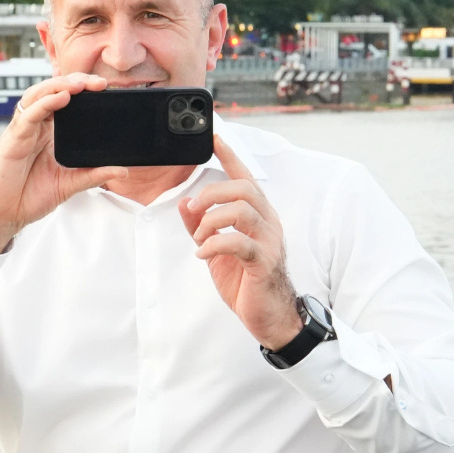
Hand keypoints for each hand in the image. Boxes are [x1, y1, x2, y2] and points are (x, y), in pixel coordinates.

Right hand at [0, 73, 127, 253]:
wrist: (2, 216)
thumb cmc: (28, 197)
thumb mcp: (69, 185)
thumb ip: (94, 175)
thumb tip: (122, 171)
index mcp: (48, 133)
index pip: (64, 100)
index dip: (82, 91)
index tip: (104, 89)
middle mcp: (35, 127)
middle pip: (51, 92)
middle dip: (74, 82)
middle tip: (98, 83)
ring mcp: (22, 131)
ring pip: (37, 96)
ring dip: (59, 86)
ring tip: (80, 85)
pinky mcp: (12, 140)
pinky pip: (28, 116)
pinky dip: (44, 104)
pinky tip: (61, 98)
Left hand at [178, 136, 303, 350]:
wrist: (269, 315)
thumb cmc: (246, 280)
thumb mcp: (216, 248)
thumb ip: (201, 225)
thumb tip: (184, 203)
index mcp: (258, 215)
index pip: (245, 177)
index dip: (229, 155)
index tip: (213, 137)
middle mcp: (267, 222)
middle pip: (243, 188)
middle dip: (212, 193)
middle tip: (195, 209)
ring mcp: (269, 240)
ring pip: (241, 210)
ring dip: (211, 220)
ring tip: (200, 238)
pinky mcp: (264, 261)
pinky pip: (238, 242)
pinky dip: (213, 244)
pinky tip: (203, 254)